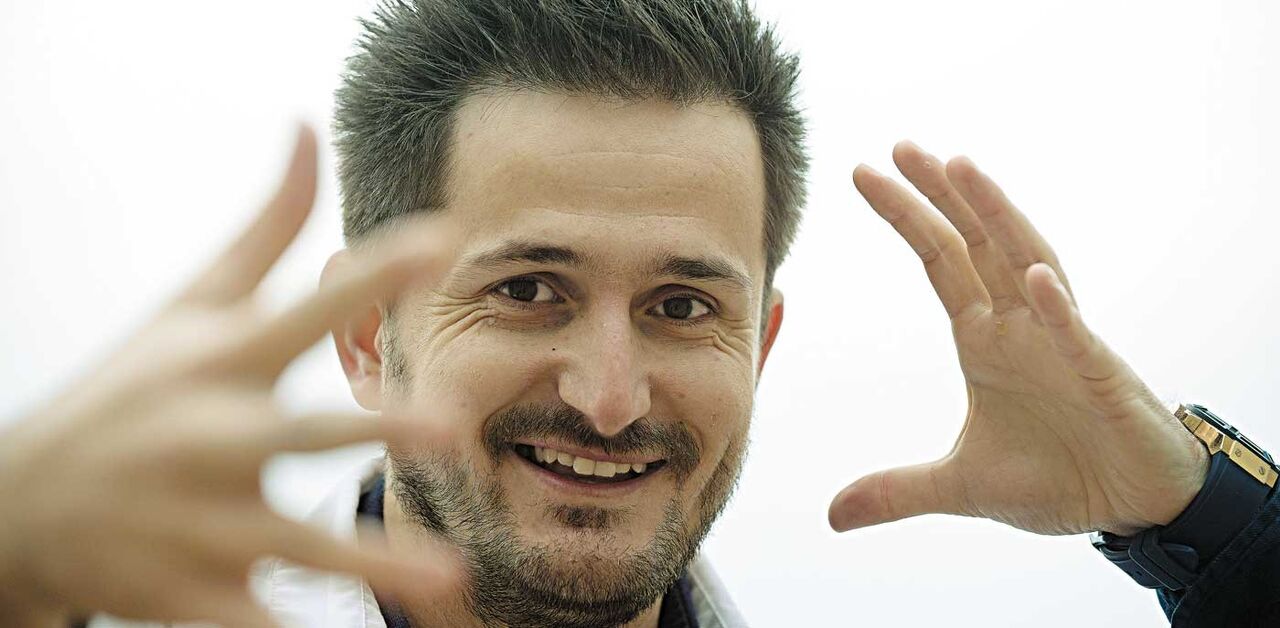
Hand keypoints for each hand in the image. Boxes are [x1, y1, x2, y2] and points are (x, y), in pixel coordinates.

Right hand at [0, 127, 457, 626]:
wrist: (22, 507)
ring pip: (295, 544)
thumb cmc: (133, 390)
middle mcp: (211, 440)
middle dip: (368, 430)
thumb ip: (265, 227)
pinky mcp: (189, 593)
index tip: (439, 239)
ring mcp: (198, 524)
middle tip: (445, 431)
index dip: (370, 273)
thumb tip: (306, 127)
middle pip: (299, 433)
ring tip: (448, 580)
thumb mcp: (191, 305)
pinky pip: (254, 624)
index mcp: (220, 365)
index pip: (305, 309)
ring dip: (370, 562)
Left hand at [828, 141, 1208, 537]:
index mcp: (984, 339)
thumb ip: (897, 490)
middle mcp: (1020, 325)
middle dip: (941, 196)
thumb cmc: (1059, 477)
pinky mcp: (1101, 377)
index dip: (907, 218)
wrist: (1132, 506)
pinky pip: (1076, 335)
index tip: (865, 174)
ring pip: (1027, 263)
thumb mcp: (961, 487)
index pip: (939, 262)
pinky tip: (1035, 275)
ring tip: (962, 169)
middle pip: (976, 245)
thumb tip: (834, 513)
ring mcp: (1061, 342)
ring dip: (996, 218)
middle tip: (900, 147)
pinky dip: (1057, 308)